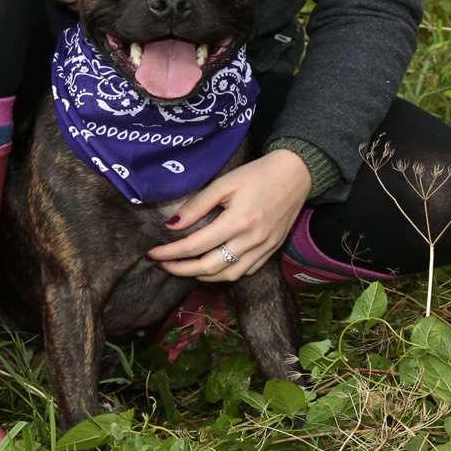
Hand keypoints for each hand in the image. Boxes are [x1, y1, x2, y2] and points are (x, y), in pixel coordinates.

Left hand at [149, 149, 312, 280]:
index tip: (153, 253)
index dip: (170, 253)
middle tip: (163, 265)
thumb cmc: (258, 174)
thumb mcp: (225, 182)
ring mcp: (263, 248)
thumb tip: (172, 225)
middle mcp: (251, 240)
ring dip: (202, 277)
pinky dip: (225, 273)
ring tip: (185, 268)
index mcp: (238, 221)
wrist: (297, 174)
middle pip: (209, 267)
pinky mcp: (271, 250)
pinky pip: (245, 271)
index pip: (195, 245)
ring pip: (227, 275)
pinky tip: (214, 266)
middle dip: (181, 270)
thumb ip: (198, 205)